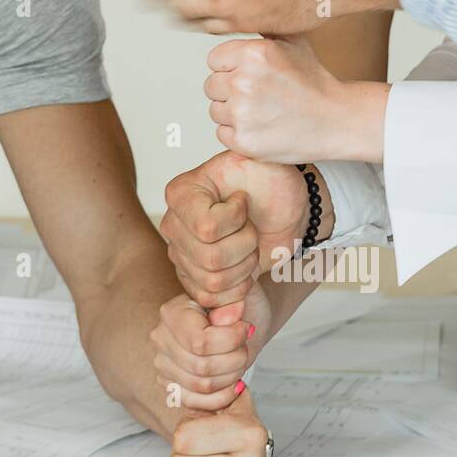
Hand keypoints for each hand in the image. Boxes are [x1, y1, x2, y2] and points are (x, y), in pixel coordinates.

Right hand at [152, 282, 272, 410]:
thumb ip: (232, 304)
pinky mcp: (169, 385)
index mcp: (172, 312)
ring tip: (241, 363)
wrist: (236, 323)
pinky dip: (221, 398)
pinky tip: (235, 385)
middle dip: (235, 361)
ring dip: (230, 378)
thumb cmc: (236, 310)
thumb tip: (228, 318)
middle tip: (246, 349)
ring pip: (201, 386)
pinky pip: (194, 402)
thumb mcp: (239, 298)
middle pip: (201, 367)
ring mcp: (162, 364)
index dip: (231, 341)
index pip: (201, 342)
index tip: (248, 329)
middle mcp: (160, 338)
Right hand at [160, 151, 332, 305]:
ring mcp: (180, 254)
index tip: (244, 200)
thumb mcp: (267, 162)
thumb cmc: (274, 184)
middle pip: (211, 258)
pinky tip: (244, 266)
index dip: (237, 220)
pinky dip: (238, 287)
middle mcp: (173, 224)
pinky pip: (212, 298)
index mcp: (182, 192)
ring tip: (248, 243)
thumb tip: (239, 167)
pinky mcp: (192, 279)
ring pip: (214, 281)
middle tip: (251, 226)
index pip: (207, 227)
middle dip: (245, 245)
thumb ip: (252, 157)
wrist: (283, 211)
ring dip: (243, 266)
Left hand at [206, 37, 387, 163]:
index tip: (253, 76)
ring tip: (264, 112)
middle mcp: (243, 82)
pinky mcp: (244, 141)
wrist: (336, 120)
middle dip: (230, 91)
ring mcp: (242, 114)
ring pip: (215, 111)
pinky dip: (239, 134)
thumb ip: (262, 26)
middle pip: (211, 86)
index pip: (214, 60)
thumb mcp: (292, 42)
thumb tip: (243, 8)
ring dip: (233, 114)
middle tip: (261, 96)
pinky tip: (263, 128)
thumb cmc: (314, 82)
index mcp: (252, 54)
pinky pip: (222, 134)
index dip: (231, 68)